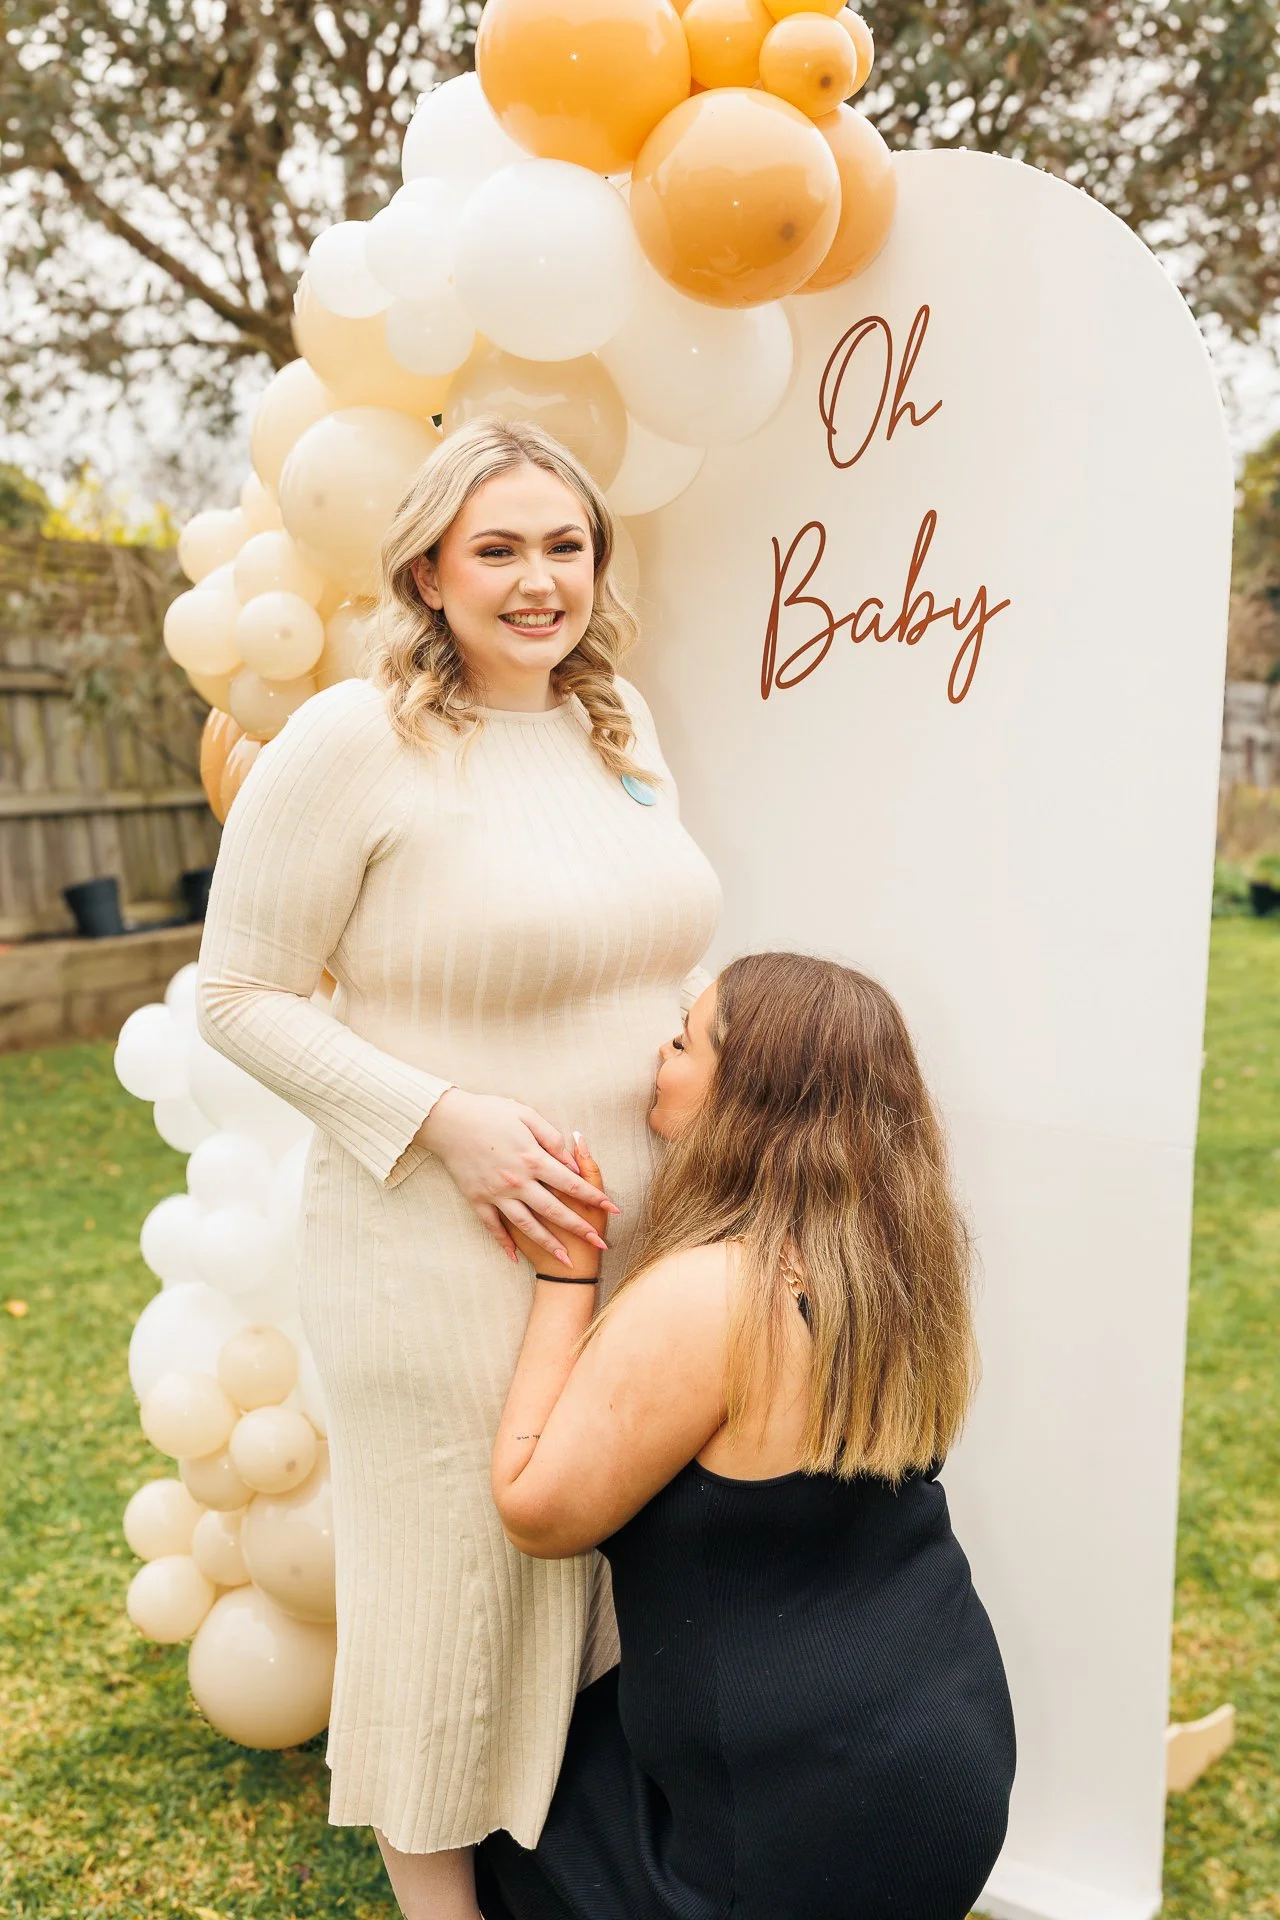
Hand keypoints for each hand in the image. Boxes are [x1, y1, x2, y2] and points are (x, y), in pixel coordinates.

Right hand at [419, 1091, 618, 1267]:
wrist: (447, 1120)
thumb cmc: (489, 1112)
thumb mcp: (526, 1115)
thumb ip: (551, 1139)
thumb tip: (571, 1161)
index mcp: (532, 1158)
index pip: (571, 1182)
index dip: (594, 1196)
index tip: (613, 1208)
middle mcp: (517, 1181)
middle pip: (554, 1210)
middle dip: (579, 1229)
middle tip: (599, 1244)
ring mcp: (496, 1194)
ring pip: (527, 1225)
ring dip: (548, 1244)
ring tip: (565, 1259)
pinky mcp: (477, 1200)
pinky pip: (493, 1227)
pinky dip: (504, 1243)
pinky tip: (514, 1257)